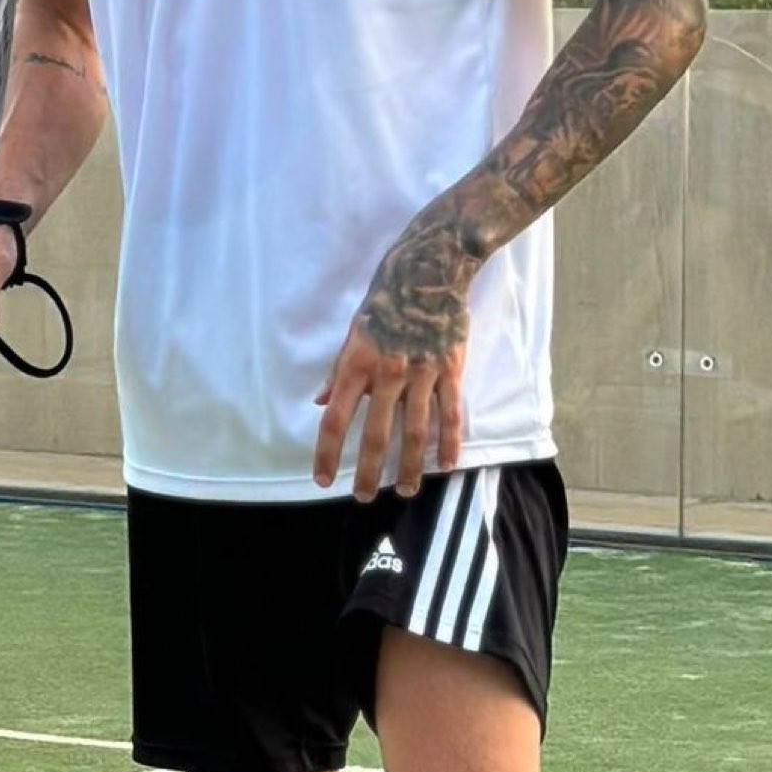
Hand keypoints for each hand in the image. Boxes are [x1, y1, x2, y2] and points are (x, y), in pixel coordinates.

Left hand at [313, 226, 472, 499]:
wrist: (428, 273)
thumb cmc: (385, 302)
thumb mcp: (353, 333)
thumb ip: (338, 372)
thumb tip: (320, 402)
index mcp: (357, 364)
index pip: (336, 418)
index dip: (327, 452)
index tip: (323, 478)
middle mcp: (388, 373)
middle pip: (376, 433)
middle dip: (369, 471)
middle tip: (365, 497)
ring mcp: (422, 373)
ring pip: (416, 431)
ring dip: (411, 466)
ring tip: (408, 490)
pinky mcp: (450, 370)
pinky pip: (450, 413)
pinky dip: (449, 442)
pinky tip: (446, 464)